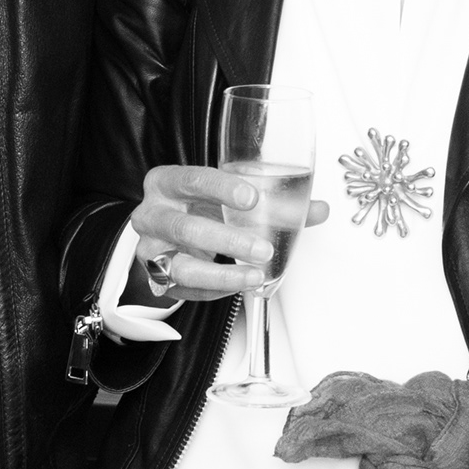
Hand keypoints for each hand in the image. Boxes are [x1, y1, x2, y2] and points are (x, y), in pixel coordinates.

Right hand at [126, 164, 327, 301]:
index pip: (193, 180)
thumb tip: (317, 209)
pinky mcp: (156, 277)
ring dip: (222, 274)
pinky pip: (187, 289)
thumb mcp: (225, 195)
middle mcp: (153, 214)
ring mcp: (150, 248)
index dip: (222, 188)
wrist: (162, 232)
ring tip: (255, 275)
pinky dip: (217, 289)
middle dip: (227, 239)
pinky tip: (240, 283)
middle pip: (185, 227)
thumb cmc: (196, 206)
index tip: (252, 198)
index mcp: (168, 182)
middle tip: (263, 248)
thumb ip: (272, 201)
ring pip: (181, 266)